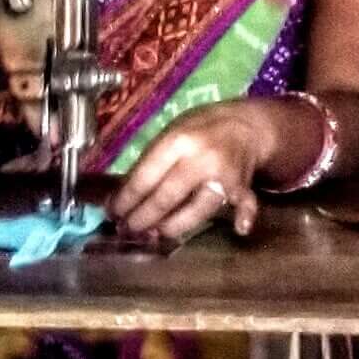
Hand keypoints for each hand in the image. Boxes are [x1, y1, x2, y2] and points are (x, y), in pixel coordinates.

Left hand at [107, 102, 278, 245]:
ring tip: (155, 234)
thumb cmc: (199, 129)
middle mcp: (201, 159)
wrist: (245, 125)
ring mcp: (224, 174)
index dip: (126, 199)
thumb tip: (122, 194)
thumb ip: (151, 160)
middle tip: (127, 229)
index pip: (146, 176)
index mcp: (178, 141)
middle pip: (167, 197)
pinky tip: (240, 228)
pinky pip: (246, 203)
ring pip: (198, 210)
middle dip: (143, 218)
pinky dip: (245, 216)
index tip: (113, 212)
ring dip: (173, 227)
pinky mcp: (243, 186)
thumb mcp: (171, 133)